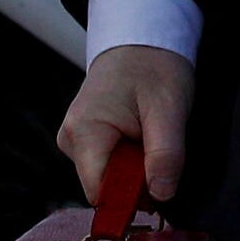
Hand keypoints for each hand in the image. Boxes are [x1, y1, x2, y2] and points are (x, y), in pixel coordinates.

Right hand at [56, 44, 195, 211]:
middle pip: (104, 188)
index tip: (159, 188)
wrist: (140, 41)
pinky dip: (130, 161)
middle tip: (160, 153)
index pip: (99, 192)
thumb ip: (165, 153)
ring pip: (108, 179)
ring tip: (150, 137)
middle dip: (137, 182)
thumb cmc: (152, 66)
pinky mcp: (84, 141)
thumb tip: (161, 194)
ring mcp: (75, 140)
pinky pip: (108, 166)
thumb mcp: (169, 108)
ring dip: (135, 170)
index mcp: (84, 131)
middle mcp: (70, 139)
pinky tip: (141, 138)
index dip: (131, 199)